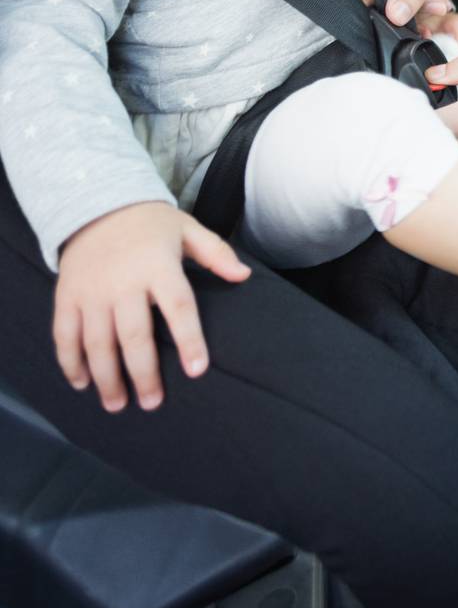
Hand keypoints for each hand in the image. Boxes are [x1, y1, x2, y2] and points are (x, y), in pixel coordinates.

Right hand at [54, 201, 250, 412]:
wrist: (97, 203)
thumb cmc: (150, 223)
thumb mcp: (187, 229)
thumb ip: (215, 253)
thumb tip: (243, 276)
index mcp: (158, 265)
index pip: (178, 307)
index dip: (189, 340)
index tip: (196, 370)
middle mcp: (123, 281)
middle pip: (134, 335)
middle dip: (143, 374)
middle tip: (152, 403)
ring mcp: (91, 290)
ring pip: (97, 342)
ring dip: (106, 378)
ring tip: (118, 404)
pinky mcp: (67, 296)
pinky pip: (65, 335)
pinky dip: (70, 362)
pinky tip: (82, 383)